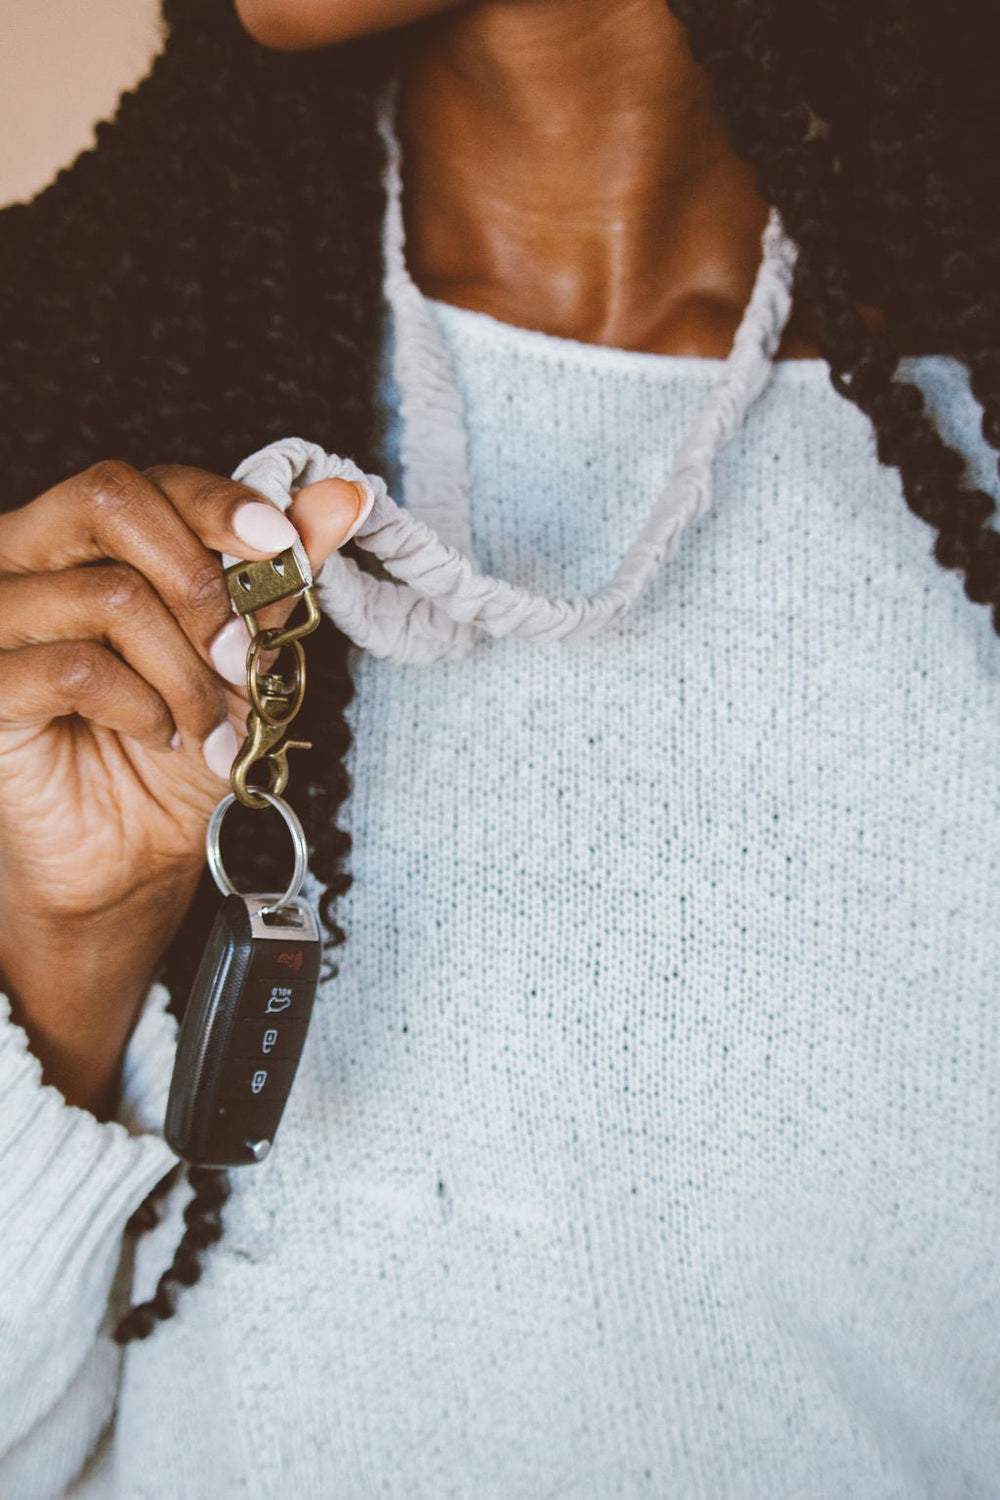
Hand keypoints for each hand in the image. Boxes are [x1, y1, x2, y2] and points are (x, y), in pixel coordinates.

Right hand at [0, 459, 363, 1109]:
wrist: (135, 858)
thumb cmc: (178, 751)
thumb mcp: (243, 658)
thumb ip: (280, 576)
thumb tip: (341, 497)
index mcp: (86, 540)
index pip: (149, 481)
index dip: (221, 504)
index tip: (283, 547)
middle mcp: (27, 560)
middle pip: (109, 496)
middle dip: (202, 580)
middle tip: (239, 657)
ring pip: (109, 593)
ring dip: (185, 670)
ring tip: (203, 723)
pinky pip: (76, 667)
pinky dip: (142, 706)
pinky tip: (155, 736)